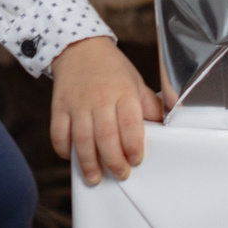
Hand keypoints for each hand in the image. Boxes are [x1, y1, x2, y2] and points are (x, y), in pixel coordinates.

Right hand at [49, 36, 166, 183]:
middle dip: (113, 160)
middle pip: (105, 136)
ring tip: (95, 178)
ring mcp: (77, 103)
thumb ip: (150, 105)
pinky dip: (63, 149)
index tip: (136, 160)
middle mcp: (100, 98)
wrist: (79, 48)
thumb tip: (168, 126)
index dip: (133, 145)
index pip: (130, 123)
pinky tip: (72, 158)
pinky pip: (58, 132)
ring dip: (88, 162)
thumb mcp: (136, 82)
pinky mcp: (59, 107)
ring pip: (81, 138)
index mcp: (123, 92)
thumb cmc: (112, 70)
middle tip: (120, 175)